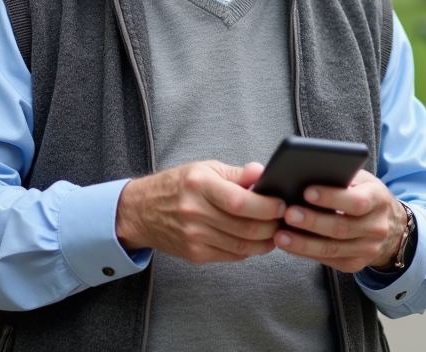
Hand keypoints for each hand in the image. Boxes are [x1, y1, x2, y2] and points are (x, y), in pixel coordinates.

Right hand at [116, 161, 285, 263]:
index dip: (266, 206)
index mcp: (199, 185)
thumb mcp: (204, 169)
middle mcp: (195, 212)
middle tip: (285, 219)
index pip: (239, 202)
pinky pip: (231, 256)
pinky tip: (255, 240)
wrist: (141, 211)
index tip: (281, 203)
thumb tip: (265, 174)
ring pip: (242, 246)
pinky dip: (249, 250)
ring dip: (265, 241)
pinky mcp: (195, 254)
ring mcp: (194, 237)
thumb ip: (237, 174)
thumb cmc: (176, 185)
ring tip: (275, 231)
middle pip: (245, 227)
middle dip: (272, 225)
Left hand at [274, 170, 406, 272]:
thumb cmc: (365, 195)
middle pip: (341, 228)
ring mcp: (367, 249)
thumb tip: (306, 173)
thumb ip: (341, 177)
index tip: (307, 191)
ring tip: (281, 235)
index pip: (356, 201)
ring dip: (304, 243)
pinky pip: (327, 259)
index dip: (331, 197)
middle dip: (312, 222)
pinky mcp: (355, 264)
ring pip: (332, 248)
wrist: (391, 227)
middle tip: (288, 213)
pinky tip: (289, 245)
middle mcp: (376, 227)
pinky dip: (306, 252)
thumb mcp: (361, 180)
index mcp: (378, 200)